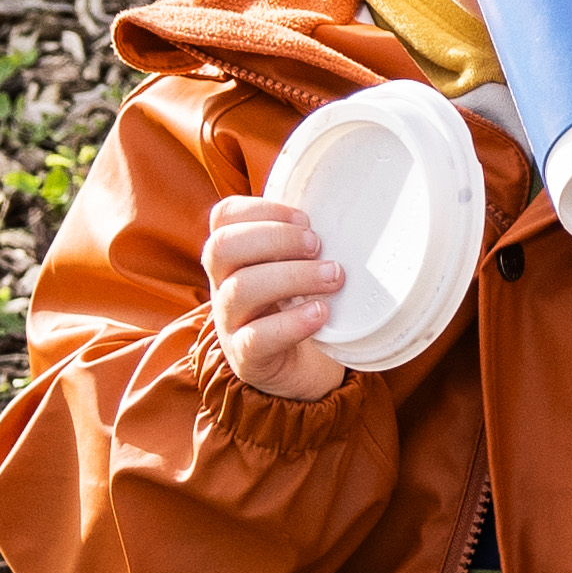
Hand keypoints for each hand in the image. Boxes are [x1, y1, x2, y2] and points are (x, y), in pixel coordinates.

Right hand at [198, 194, 350, 401]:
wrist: (295, 368)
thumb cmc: (297, 305)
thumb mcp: (295, 267)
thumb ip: (304, 240)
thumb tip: (350, 204)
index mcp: (232, 256)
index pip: (223, 217)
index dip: (261, 209)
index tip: (305, 218)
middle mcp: (222, 284)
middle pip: (223, 247)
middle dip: (274, 239)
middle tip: (317, 245)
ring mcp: (229, 322)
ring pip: (240, 289)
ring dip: (293, 276)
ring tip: (333, 277)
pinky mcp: (245, 356)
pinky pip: (256, 337)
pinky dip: (292, 322)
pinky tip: (321, 313)